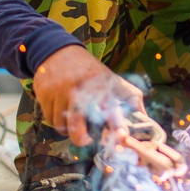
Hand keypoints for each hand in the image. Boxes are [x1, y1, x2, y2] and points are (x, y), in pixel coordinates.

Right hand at [31, 45, 145, 146]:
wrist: (57, 51)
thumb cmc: (89, 70)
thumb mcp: (112, 79)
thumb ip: (130, 97)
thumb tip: (145, 117)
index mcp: (100, 84)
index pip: (111, 107)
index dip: (117, 124)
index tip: (121, 136)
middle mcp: (80, 88)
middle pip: (77, 122)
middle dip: (80, 137)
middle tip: (85, 140)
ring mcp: (60, 91)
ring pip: (61, 124)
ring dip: (67, 129)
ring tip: (73, 123)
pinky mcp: (44, 93)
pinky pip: (49, 118)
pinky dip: (55, 120)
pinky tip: (61, 112)